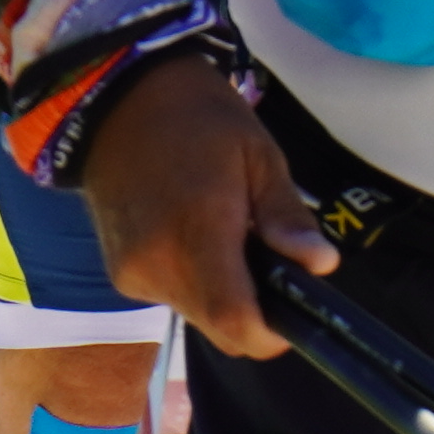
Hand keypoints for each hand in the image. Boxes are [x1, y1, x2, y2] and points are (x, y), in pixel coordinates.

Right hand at [82, 51, 330, 357]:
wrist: (114, 100)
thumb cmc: (197, 118)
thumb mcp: (257, 154)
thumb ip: (285, 215)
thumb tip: (320, 265)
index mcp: (197, 231)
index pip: (235, 321)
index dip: (271, 332)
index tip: (294, 310)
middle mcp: (158, 265)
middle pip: (220, 330)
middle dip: (253, 313)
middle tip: (268, 261)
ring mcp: (133, 273)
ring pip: (197, 317)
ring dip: (223, 296)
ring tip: (228, 239)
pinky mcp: (120, 275)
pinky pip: (172, 299)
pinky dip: (194, 284)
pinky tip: (193, 238)